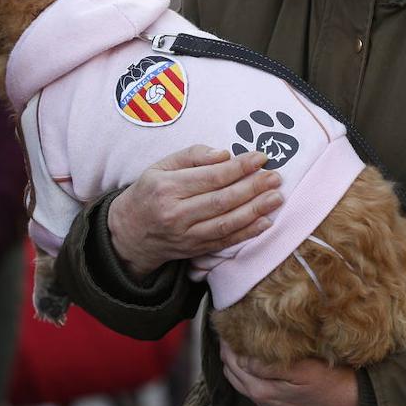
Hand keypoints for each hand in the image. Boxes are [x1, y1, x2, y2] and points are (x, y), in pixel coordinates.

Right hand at [107, 145, 281, 278]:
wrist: (128, 233)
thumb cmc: (148, 193)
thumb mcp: (160, 166)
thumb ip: (191, 156)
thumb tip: (224, 155)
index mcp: (166, 188)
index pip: (210, 177)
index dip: (238, 167)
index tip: (260, 157)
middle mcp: (176, 214)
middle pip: (221, 201)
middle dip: (253, 188)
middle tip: (275, 177)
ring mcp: (185, 235)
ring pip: (226, 223)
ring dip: (255, 210)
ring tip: (276, 197)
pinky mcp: (194, 250)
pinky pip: (225, 242)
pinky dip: (247, 233)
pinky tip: (265, 222)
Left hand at [220, 341, 357, 405]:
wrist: (352, 401)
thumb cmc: (332, 382)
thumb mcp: (304, 370)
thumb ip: (270, 367)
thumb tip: (244, 358)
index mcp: (264, 391)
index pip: (233, 362)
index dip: (229, 342)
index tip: (229, 325)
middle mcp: (262, 399)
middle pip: (232, 371)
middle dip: (229, 350)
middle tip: (230, 329)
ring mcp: (268, 403)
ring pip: (239, 379)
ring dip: (236, 360)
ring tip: (239, 340)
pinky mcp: (276, 403)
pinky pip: (251, 385)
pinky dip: (246, 370)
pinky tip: (253, 358)